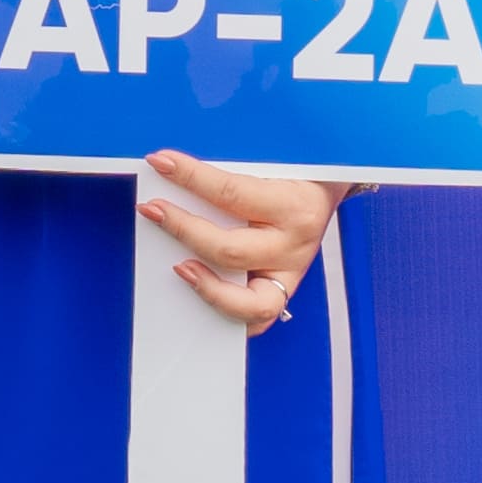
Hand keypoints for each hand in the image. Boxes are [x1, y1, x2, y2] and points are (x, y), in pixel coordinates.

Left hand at [143, 148, 341, 330]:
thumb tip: (176, 171)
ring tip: (178, 267)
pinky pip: (255, 320)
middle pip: (230, 250)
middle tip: (153, 210)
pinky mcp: (284, 293)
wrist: (328, 188)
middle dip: (183, 229)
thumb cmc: (294, 175)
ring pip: (248, 302)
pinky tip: (199, 291)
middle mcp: (294, 244)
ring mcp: (291, 275)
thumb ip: (230, 173)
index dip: (191, 177)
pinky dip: (225, 311)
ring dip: (206, 287)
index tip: (160, 163)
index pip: (231, 192)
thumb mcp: (272, 165)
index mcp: (294, 205)